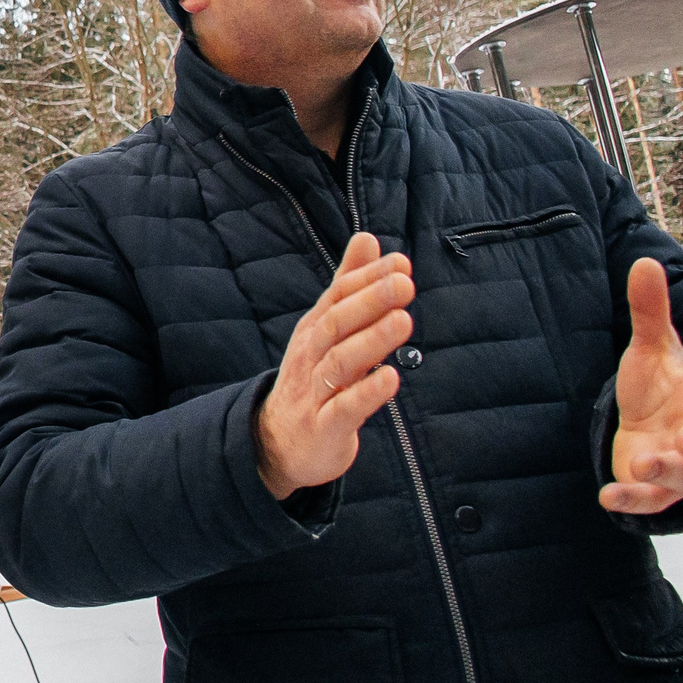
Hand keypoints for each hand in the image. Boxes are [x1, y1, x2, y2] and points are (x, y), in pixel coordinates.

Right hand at [254, 232, 414, 500]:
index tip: (400, 262)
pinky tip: (391, 379)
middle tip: (404, 283)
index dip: (367, 279)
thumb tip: (368, 238)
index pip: (337, 297)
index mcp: (314, 331)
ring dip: (371, 341)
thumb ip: (349, 285)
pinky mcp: (324, 427)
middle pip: (336, 324)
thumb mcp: (328, 331)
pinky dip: (367, 393)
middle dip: (370, 302)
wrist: (278, 444)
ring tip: (403, 322)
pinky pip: (344, 409)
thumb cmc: (313, 380)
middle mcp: (310, 357)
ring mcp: (315, 393)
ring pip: (339, 362)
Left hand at [601, 257, 682, 515]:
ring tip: (644, 460)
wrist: (646, 422)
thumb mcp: (652, 348)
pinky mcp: (656, 488)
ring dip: (668, 469)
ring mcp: (682, 465)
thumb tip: (644, 262)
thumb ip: (650, 311)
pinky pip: (651, 501)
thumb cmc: (659, 385)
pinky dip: (631, 501)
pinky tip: (606, 498)